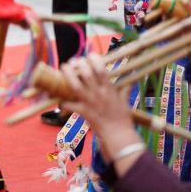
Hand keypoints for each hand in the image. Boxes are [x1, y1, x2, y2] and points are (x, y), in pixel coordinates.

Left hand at [59, 55, 143, 174]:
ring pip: (75, 85)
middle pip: (86, 73)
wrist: (119, 136)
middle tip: (74, 61)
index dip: (94, 59)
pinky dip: (63, 102)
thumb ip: (125, 89)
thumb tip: (130, 81)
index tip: (90, 55)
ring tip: (64, 68)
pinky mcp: (84, 112)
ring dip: (68, 75)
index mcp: (109, 89)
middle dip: (79, 64)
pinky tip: (60, 100)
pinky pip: (70, 105)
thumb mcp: (125, 101)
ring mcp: (90, 102)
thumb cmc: (123, 119)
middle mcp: (99, 93)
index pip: (101, 68)